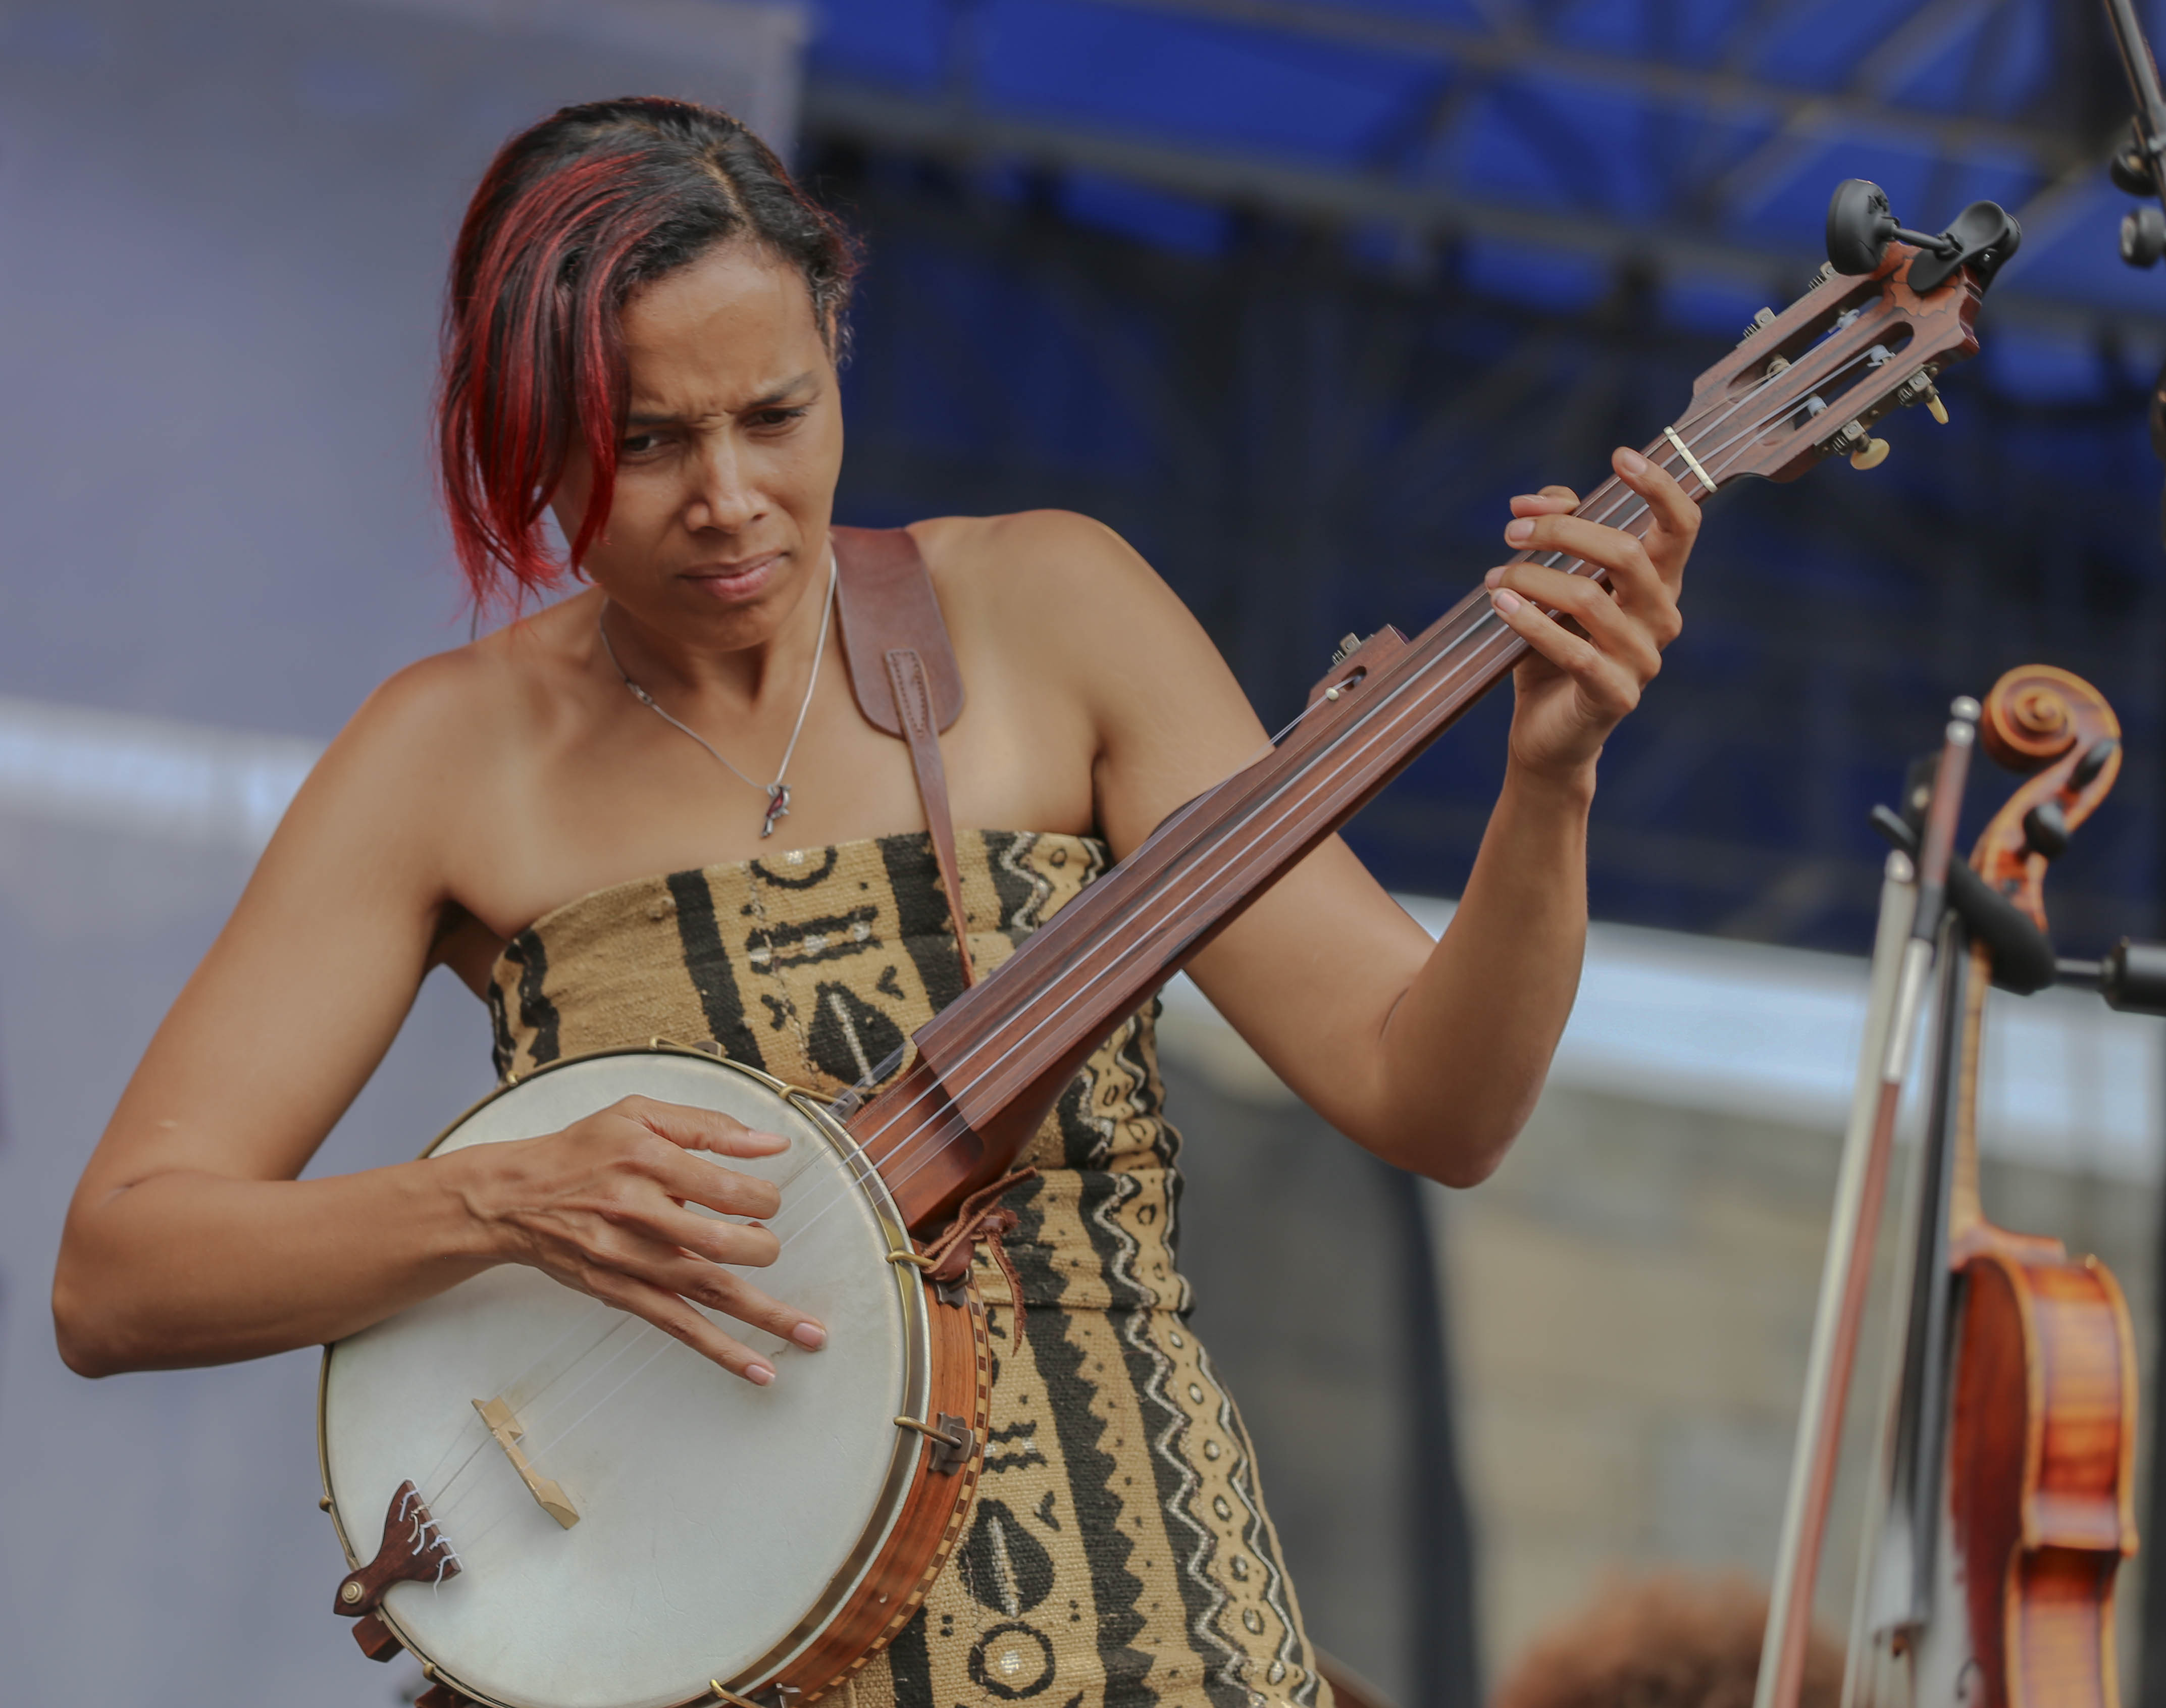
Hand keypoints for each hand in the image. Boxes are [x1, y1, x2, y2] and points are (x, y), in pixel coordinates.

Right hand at [459, 1095, 822, 1383]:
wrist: (513, 1198)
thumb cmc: (584, 1149)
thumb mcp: (640, 1114)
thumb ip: (709, 1125)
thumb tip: (774, 1144)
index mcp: (649, 1160)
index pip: (725, 1187)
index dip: (761, 1198)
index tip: (765, 1201)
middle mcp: (639, 1211)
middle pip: (719, 1242)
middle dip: (762, 1248)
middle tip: (771, 1245)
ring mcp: (629, 1258)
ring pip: (707, 1290)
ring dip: (764, 1315)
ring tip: (811, 1334)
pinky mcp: (621, 1292)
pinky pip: (679, 1325)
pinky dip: (721, 1349)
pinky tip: (758, 1368)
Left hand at [1482, 446, 1693, 784]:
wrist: (1547, 732)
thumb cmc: (1554, 649)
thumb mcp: (1555, 583)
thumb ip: (1557, 533)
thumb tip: (1533, 501)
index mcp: (1658, 583)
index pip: (1682, 526)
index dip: (1659, 487)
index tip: (1621, 456)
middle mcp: (1662, 617)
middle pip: (1627, 553)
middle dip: (1562, 533)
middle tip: (1512, 532)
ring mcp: (1643, 659)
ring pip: (1591, 598)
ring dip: (1534, 578)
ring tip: (1496, 578)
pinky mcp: (1615, 696)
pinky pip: (1574, 651)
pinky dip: (1531, 622)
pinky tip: (1501, 605)